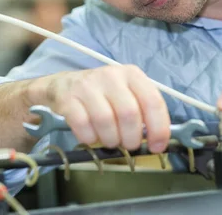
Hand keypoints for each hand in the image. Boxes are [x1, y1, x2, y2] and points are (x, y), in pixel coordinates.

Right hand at [28, 65, 169, 152]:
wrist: (63, 85)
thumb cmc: (102, 94)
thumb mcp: (126, 94)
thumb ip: (143, 111)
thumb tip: (158, 140)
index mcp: (132, 74)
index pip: (153, 101)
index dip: (159, 128)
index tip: (157, 147)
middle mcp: (111, 75)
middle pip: (129, 114)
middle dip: (132, 138)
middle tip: (128, 144)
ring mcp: (87, 86)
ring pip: (106, 121)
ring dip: (111, 140)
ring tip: (110, 140)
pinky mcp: (67, 98)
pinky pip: (83, 126)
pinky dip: (90, 138)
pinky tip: (91, 136)